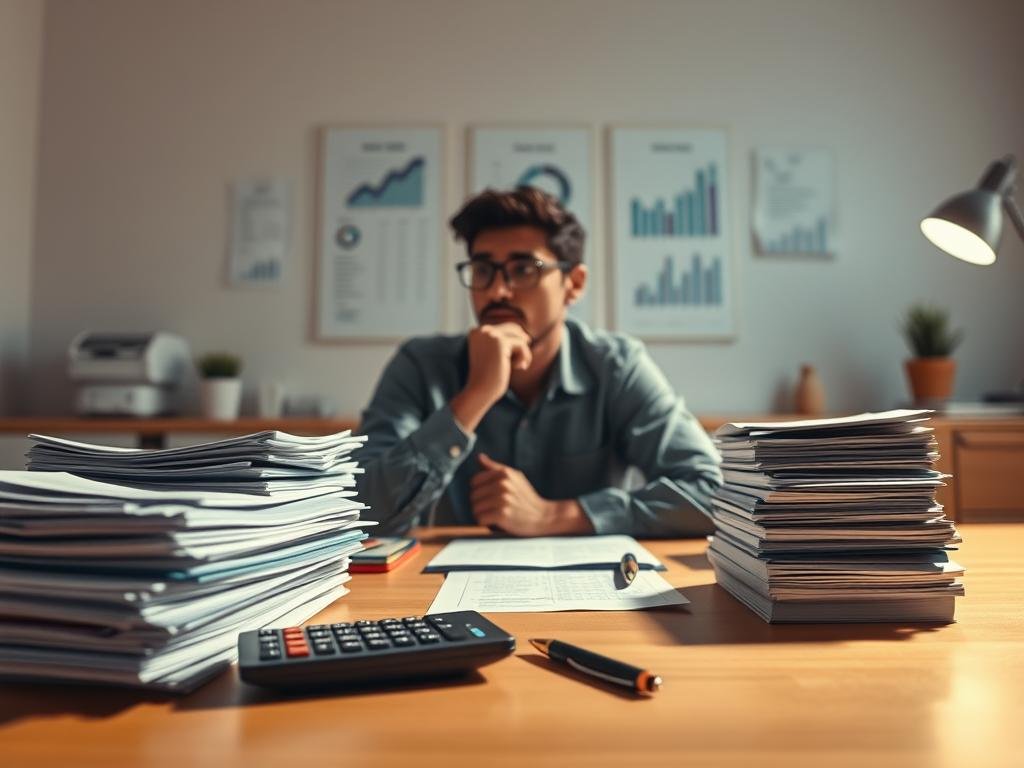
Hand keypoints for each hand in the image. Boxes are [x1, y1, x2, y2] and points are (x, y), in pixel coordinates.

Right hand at [451, 323, 531, 431]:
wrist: (480, 391)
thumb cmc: (488, 378)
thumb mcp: (495, 357)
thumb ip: (503, 343)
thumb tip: (525, 335)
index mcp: (476, 332)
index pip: (503, 328)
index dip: (513, 342)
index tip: (512, 361)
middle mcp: (481, 330)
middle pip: (512, 328)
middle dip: (521, 342)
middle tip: (523, 358)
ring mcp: (490, 334)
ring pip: (518, 336)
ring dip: (523, 351)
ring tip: (520, 366)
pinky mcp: (499, 341)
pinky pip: (522, 344)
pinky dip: (525, 356)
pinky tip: (519, 367)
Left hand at [470, 453, 593, 536]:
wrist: (543, 517)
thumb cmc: (526, 497)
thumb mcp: (514, 477)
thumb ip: (495, 468)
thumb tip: (479, 457)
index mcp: (504, 473)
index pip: (475, 481)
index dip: (480, 491)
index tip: (491, 497)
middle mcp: (503, 484)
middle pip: (473, 496)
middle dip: (481, 504)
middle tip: (495, 508)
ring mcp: (503, 499)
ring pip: (475, 508)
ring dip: (483, 515)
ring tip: (496, 515)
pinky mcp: (503, 514)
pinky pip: (480, 519)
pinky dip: (486, 524)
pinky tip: (497, 522)